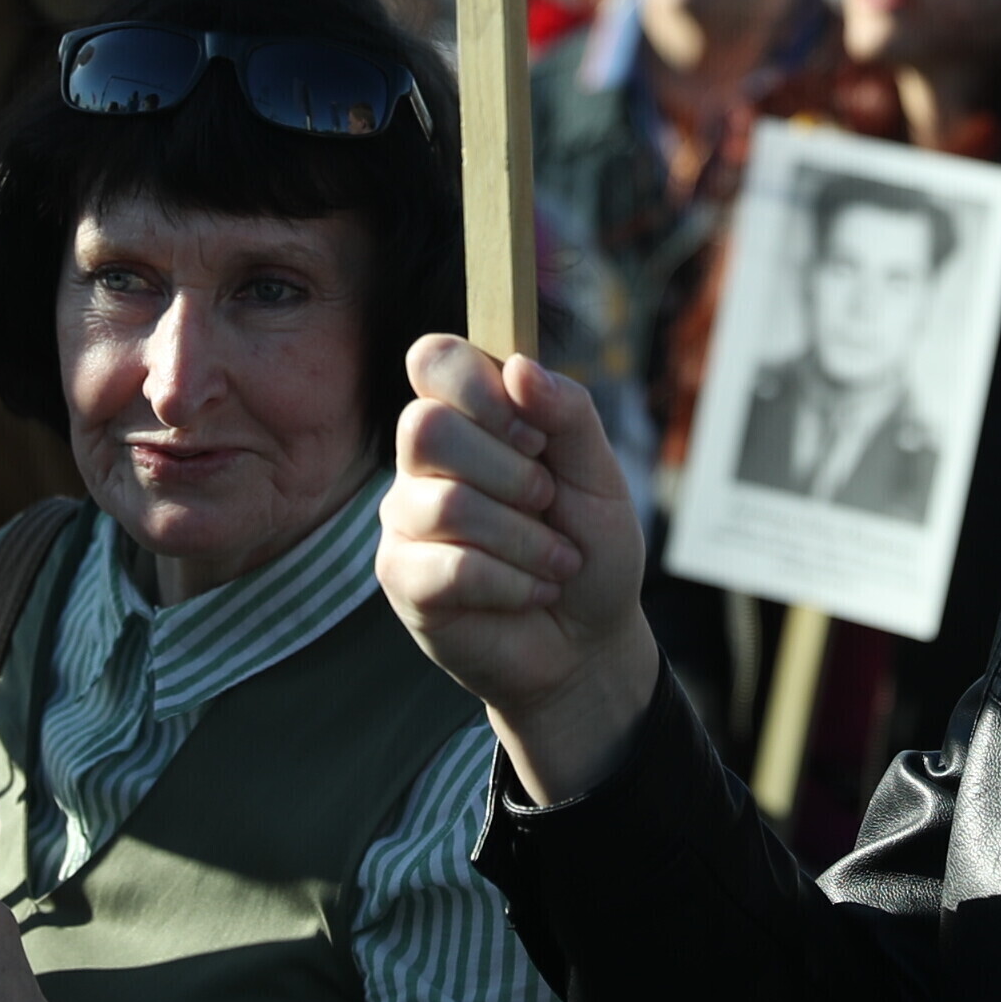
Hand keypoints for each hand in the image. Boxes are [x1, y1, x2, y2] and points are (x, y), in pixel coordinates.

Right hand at [377, 335, 660, 804]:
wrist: (590, 642)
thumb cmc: (590, 548)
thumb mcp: (600, 474)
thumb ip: (568, 413)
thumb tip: (519, 367)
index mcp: (471, 418)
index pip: (433, 359)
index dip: (475, 385)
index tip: (531, 434)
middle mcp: (425, 461)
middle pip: (425, 426)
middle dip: (510, 473)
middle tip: (548, 502)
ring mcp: (406, 518)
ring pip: (445, 504)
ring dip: (524, 540)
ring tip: (554, 561)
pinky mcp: (401, 577)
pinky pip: (449, 567)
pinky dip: (511, 583)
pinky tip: (530, 592)